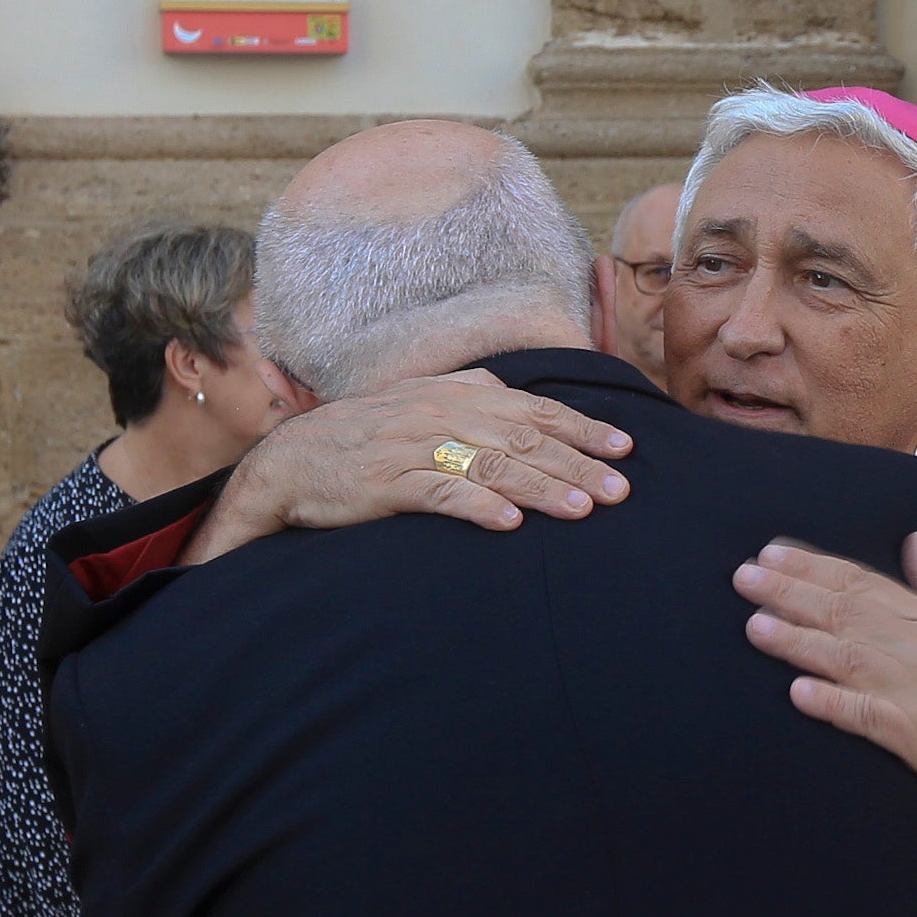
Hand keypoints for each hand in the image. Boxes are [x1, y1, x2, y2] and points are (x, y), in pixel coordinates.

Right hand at [192, 371, 631, 563]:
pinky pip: (440, 492)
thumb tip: (517, 393)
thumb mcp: (421, 403)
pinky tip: (509, 523)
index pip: (533, 409)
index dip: (582, 427)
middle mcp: (442, 414)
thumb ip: (470, 395)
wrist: (291, 460)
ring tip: (582, 510)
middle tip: (620, 491)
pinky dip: (477, 506)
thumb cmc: (366, 435)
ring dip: (542, 488)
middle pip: (524, 439)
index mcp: (457, 394)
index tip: (625, 449)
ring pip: (491, 464)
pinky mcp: (388, 482)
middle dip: (577, 464)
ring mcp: (415, 447)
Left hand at [737, 531, 916, 858]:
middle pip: (845, 611)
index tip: (772, 553)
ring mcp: (915, 692)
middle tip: (744, 576)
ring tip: (754, 626)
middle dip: (790, 592)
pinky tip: (798, 693)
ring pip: (846, 657)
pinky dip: (832, 703)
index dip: (813, 566)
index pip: (863, 581)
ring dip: (797, 641)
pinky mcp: (915, 736)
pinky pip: (865, 717)